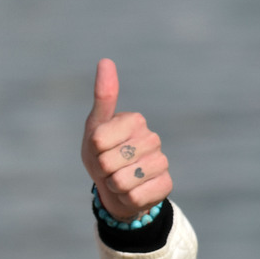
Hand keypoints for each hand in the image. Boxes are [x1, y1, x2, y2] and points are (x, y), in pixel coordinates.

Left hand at [81, 59, 171, 220]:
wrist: (116, 188)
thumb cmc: (102, 154)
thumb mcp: (95, 128)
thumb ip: (103, 97)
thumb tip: (105, 60)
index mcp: (135, 120)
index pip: (98, 139)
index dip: (92, 149)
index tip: (99, 149)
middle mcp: (152, 138)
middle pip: (107, 161)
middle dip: (101, 169)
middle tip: (108, 167)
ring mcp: (161, 162)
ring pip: (121, 181)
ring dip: (113, 185)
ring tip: (119, 179)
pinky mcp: (166, 185)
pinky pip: (134, 196)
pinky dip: (126, 198)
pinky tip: (132, 192)